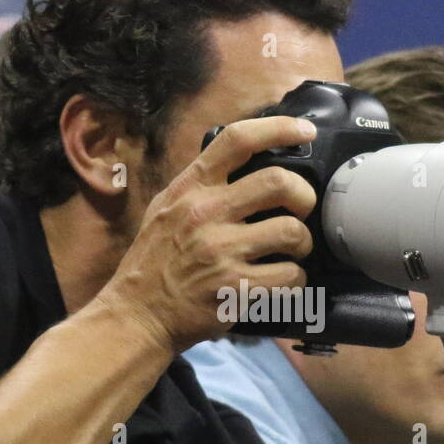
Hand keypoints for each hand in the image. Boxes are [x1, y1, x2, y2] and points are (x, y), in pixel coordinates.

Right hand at [98, 116, 318, 353]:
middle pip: (278, 182)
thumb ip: (200, 185)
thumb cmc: (154, 262)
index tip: (305, 132)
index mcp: (190, 188)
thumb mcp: (165, 208)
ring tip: (293, 251)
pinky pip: (290, 277)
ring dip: (303, 242)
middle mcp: (205, 214)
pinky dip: (297, 280)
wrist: (137, 314)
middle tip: (301, 210)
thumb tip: (244, 163)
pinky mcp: (235, 289)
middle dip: (303, 196)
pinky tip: (284, 282)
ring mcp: (221, 252)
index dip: (279, 128)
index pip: (238, 141)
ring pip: (292, 231)